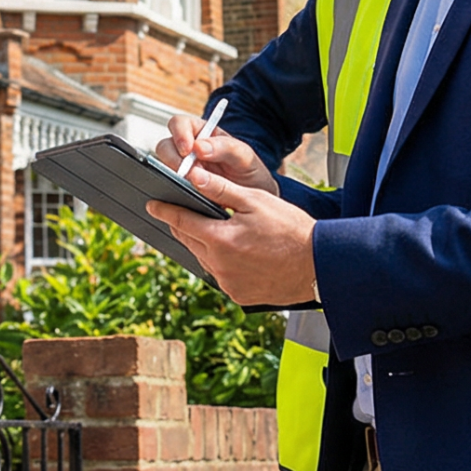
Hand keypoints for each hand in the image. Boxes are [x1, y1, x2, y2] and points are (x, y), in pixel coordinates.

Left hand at [145, 165, 317, 307]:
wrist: (319, 265)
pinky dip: (221, 262)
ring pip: (203, 258)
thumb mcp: (255, 201)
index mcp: (219, 239)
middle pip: (188, 241)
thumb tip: (192, 176)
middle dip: (184, 226)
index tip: (152, 205)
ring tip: (218, 231)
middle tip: (183, 213)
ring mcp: (227, 282)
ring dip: (204, 244)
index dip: (164, 210)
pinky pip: (220, 275)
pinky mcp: (238, 295)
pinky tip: (237, 253)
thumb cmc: (291, 229)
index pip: (180, 221)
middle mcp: (219, 264)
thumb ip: (220, 189)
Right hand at [156, 112, 277, 197]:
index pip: (180, 123)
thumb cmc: (251, 174)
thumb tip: (199, 146)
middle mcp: (189, 150)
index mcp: (203, 134)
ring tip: (192, 187)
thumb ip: (226, 148)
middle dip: (172, 159)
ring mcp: (184, 170)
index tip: (187, 150)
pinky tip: (188, 196)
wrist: (256, 203)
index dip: (179, 133)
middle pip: (165, 146)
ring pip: (163, 167)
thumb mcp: (245, 158)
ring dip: (173, 176)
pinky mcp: (181, 188)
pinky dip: (174, 191)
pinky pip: (169, 186)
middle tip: (185, 173)